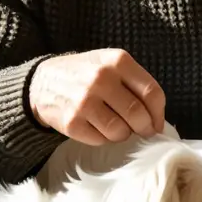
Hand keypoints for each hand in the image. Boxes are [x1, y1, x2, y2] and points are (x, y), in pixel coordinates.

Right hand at [29, 49, 165, 144]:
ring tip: (116, 127)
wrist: (42, 82)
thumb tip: (157, 118)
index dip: (158, 113)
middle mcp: (101, 79)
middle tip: (142, 130)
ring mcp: (85, 101)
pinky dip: (104, 139)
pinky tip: (97, 128)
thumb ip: (136, 83)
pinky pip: (101, 140)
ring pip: (120, 131)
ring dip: (123, 134)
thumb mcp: (110, 64)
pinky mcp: (72, 122)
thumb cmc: (85, 74)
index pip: (152, 93)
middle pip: (138, 114)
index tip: (157, 123)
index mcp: (118, 61)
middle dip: (144, 128)